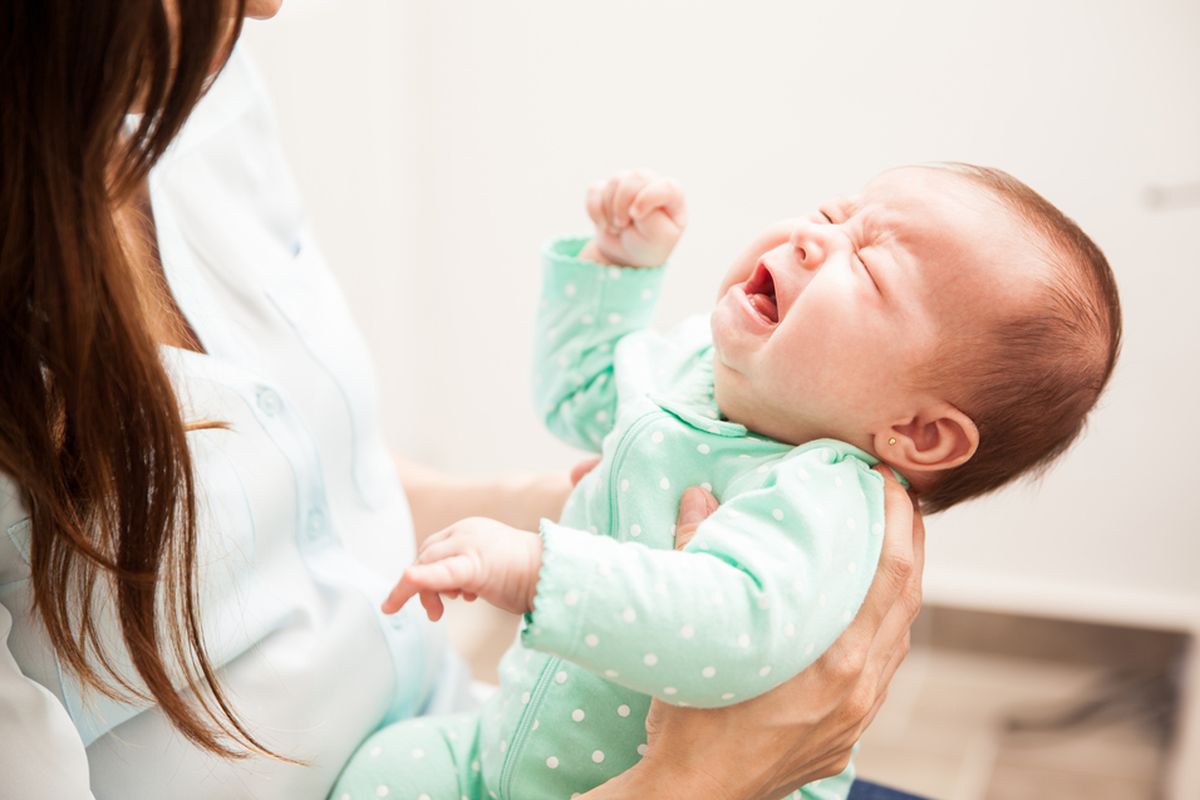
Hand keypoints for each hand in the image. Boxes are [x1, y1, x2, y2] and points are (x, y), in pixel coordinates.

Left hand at [381, 517, 541, 620]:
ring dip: (423, 591)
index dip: (424, 572)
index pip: (433, 548)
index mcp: (469, 529)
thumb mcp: (488, 567)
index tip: (427, 597)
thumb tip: (448, 590)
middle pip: (426, 555)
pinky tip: (407, 581)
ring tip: (436, 613)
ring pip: (427, 563)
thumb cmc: (526, 576)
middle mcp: (465, 531)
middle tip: (433, 613)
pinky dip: (421, 579)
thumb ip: (466, 571)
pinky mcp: (474, 564)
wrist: (555, 575)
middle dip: (420, 586)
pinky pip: (440, 572)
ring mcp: (469, 544)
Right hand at [581, 169, 686, 267]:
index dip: (647, 199)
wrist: (625, 256)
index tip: (636, 216)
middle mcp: (652, 184)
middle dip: (623, 205)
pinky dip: (594, 210)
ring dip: (609, 210)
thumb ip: (653, 217)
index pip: (666, 186)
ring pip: (614, 181)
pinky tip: (602, 223)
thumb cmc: (649, 246)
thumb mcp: (659, 238)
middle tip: (623, 225)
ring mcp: (629, 184)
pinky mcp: (608, 188)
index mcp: (673, 196)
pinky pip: (595, 190)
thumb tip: (633, 200)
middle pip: (636, 177)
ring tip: (616, 228)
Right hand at [583, 467, 924, 798]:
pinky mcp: (847, 734)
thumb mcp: (697, 633)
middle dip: (910, 541)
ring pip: (899, 636)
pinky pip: (883, 669)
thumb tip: (698, 496)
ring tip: (892, 543)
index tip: (890, 480)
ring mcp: (857, 715)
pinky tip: (869, 611)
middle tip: (901, 496)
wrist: (694, 797)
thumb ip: (698, 555)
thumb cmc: (690, 721)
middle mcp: (858, 688)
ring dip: (902, 584)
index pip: (890, 573)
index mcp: (833, 659)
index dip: (898, 520)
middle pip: (907, 599)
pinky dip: (885, 627)